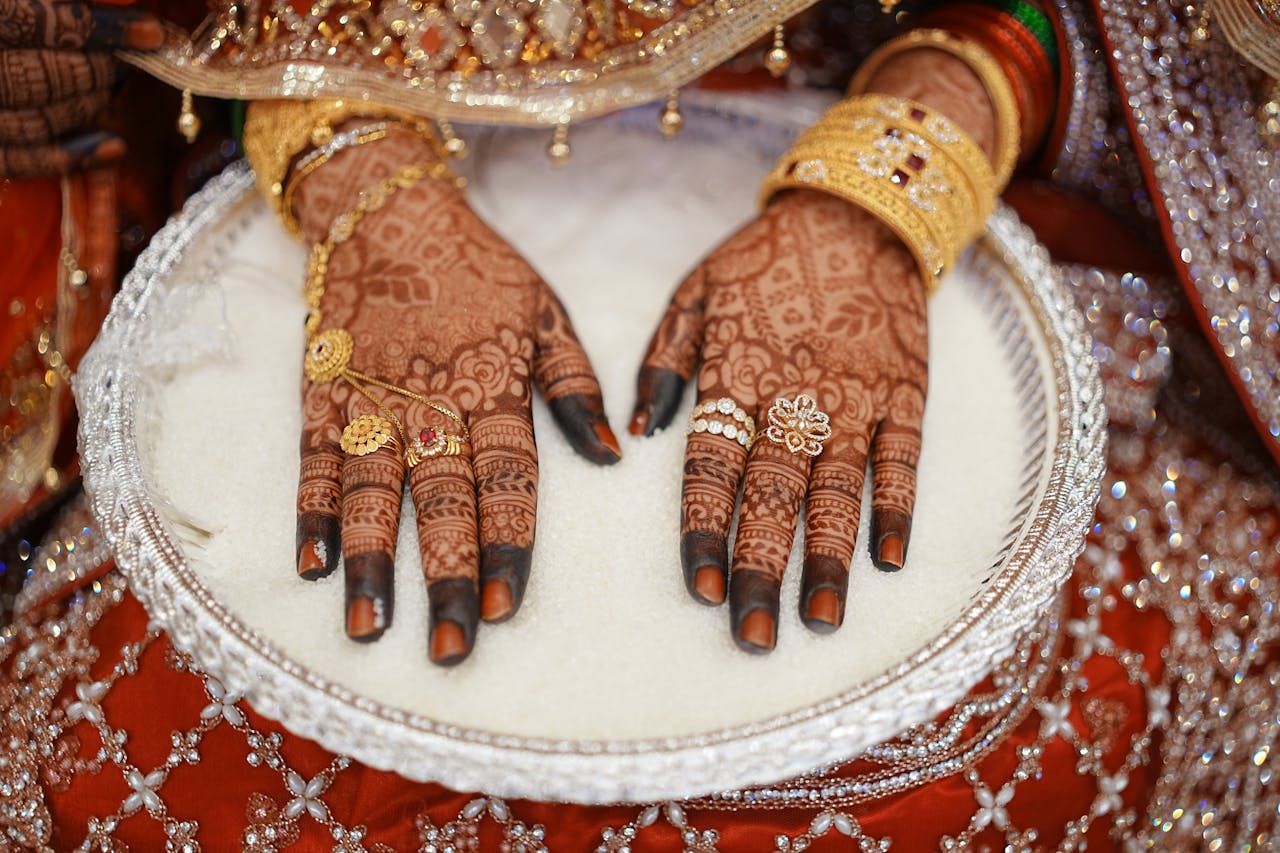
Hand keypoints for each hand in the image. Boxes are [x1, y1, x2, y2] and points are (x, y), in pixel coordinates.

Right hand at [0, 0, 162, 176]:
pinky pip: (17, 160)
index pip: (41, 25)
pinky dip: (69, 157)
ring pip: (38, 120)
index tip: (150, 32)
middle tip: (128, 61)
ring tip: (113, 88)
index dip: (102, 30)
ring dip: (89, 107)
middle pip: (44, 77)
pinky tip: (112, 147)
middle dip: (98, 71)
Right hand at [292, 131, 620, 665]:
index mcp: (491, 387)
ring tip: (371, 626)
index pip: (506, 480)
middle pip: (441, 500)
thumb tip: (615, 454)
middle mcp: (430, 403)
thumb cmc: (478, 269)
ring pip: (371, 491)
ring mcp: (370, 400)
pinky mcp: (323, 394)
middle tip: (449, 647)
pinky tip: (310, 564)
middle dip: (445, 576)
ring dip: (371, 560)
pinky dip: (311, 512)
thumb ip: (575, 387)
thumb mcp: (545, 314)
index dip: (507, 543)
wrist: (388, 211)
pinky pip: (315, 460)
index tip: (505, 605)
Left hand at [631, 190, 926, 652]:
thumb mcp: (695, 293)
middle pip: (773, 494)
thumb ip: (663, 360)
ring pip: (838, 489)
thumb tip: (631, 431)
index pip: (713, 467)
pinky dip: (897, 507)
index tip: (699, 590)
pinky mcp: (905, 392)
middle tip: (753, 636)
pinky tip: (890, 560)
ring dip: (828, 557)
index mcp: (736, 375)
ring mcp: (855, 396)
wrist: (858, 213)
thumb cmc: (764, 259)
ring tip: (819, 619)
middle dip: (761, 568)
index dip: (705, 530)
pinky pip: (902, 458)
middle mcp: (794, 395)